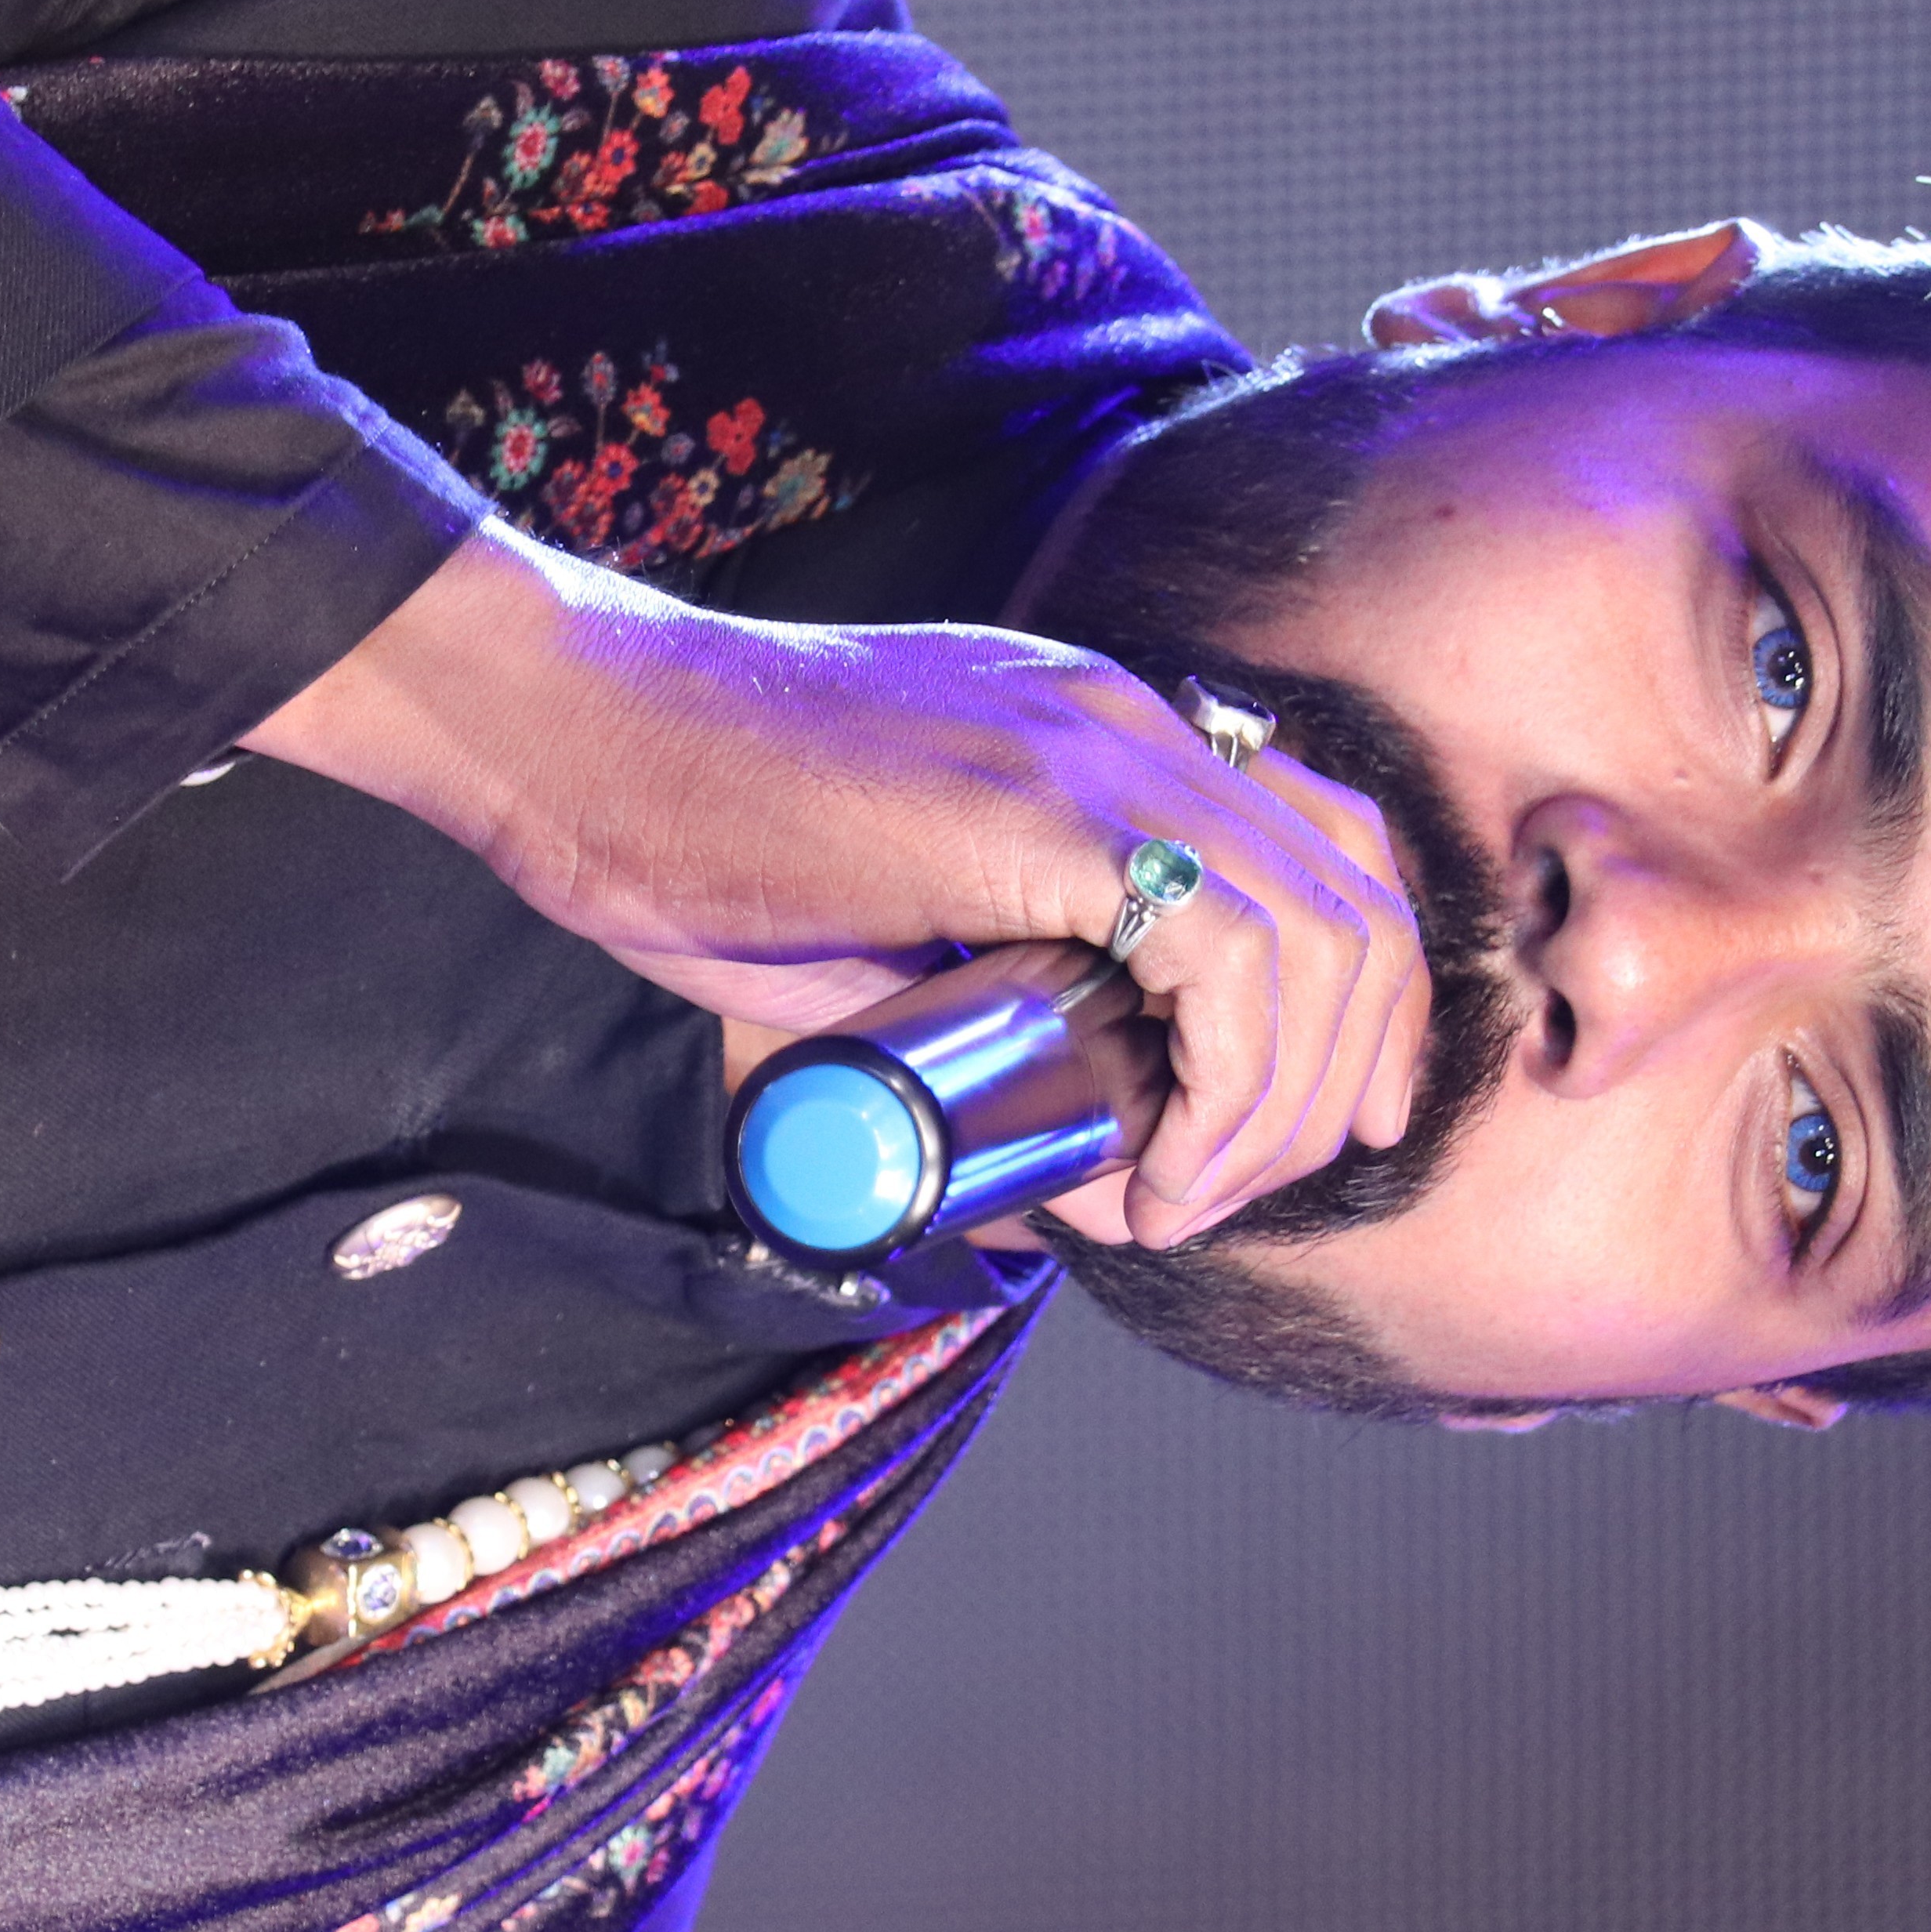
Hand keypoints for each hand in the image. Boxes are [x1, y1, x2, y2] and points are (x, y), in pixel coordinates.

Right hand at [248, 521, 1430, 1245]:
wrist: (570, 731)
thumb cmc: (686, 828)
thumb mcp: (883, 926)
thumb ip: (984, 1016)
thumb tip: (1079, 1169)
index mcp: (1103, 735)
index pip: (1325, 850)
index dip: (1360, 1004)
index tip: (1313, 1130)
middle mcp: (1131, 725)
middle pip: (1357, 902)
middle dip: (1341, 1084)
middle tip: (1240, 1198)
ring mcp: (1097, 754)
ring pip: (1314, 942)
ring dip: (1275, 1113)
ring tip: (1176, 1206)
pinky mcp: (1043, 810)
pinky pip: (1226, 957)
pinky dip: (1226, 1091)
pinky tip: (1154, 1175)